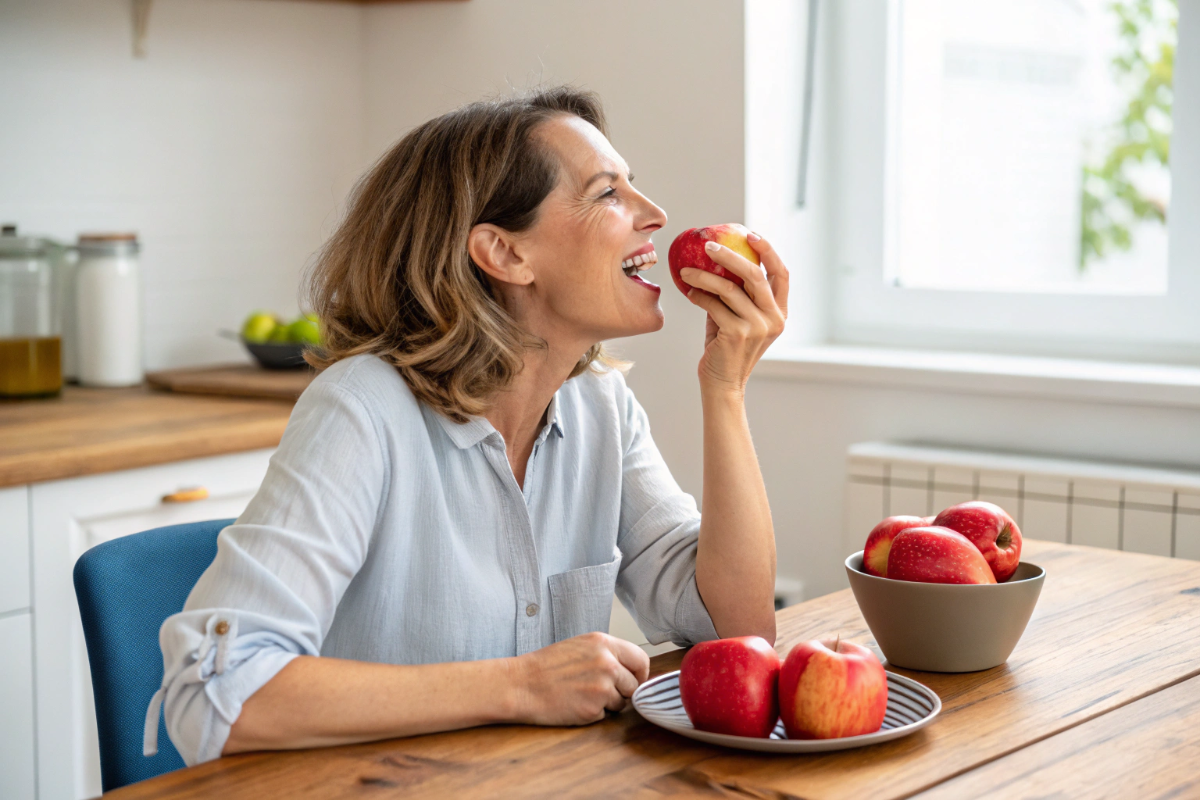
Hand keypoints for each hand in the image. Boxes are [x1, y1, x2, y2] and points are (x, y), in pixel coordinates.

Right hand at [511, 632, 650, 725]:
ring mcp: (601, 687)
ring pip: (622, 702)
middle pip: (635, 685)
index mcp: (603, 643)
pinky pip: (605, 715)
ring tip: (581, 694)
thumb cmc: (547, 666)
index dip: (639, 674)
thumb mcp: (581, 646)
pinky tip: (574, 703)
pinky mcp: (593, 708)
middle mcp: (607, 663)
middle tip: (600, 690)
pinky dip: (593, 713)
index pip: (641, 659)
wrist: (521, 684)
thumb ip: (608, 654)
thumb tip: (635, 670)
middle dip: (623, 691)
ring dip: (607, 703)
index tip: (632, 680)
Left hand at [679, 232, 788, 393]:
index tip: (749, 235)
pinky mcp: (738, 333)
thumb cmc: (727, 348)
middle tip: (708, 245)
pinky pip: (714, 305)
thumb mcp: (738, 318)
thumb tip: (718, 261)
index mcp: (779, 313)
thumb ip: (737, 295)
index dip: (768, 251)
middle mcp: (774, 318)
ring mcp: (757, 326)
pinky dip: (698, 296)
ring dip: (703, 276)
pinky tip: (689, 292)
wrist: (722, 384)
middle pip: (755, 274)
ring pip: (729, 288)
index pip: (782, 274)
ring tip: (685, 271)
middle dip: (730, 255)